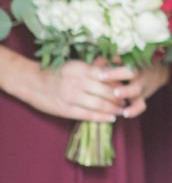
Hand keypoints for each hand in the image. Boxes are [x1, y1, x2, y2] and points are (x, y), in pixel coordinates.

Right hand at [21, 58, 166, 122]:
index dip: (119, 81)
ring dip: (114, 108)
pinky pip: (88, 115)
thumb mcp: (75, 65)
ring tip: (122, 109)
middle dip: (120, 96)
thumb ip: (93, 67)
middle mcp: (76, 82)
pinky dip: (102, 117)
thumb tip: (114, 66)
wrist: (32, 82)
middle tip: (128, 99)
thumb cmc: (57, 72)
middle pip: (105, 91)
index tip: (128, 84)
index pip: (106, 75)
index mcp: (80, 68)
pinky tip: (111, 118)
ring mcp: (71, 97)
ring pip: (99, 104)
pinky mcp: (66, 110)